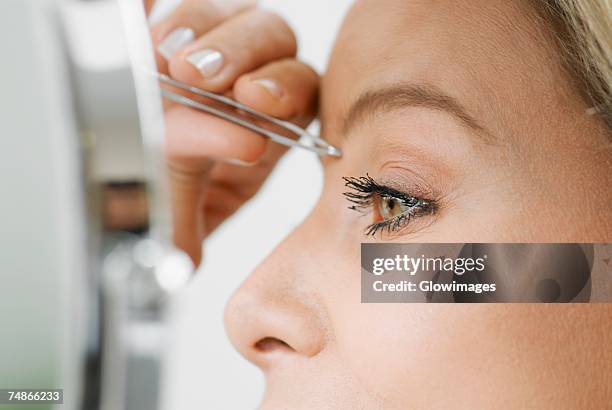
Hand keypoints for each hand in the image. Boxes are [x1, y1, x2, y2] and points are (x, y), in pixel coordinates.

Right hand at [148, 0, 318, 265]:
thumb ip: (184, 220)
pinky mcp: (167, 31)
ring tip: (161, 54)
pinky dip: (151, 7)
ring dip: (196, 28)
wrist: (143, 168)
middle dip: (236, 54)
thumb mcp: (184, 205)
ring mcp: (210, 48)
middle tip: (196, 77)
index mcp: (272, 118)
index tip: (246, 133)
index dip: (277, 100)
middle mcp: (249, 76)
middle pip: (272, 38)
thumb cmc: (175, 188)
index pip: (292, 95)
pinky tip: (139, 13)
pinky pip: (172, 9)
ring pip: (228, 13)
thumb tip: (178, 258)